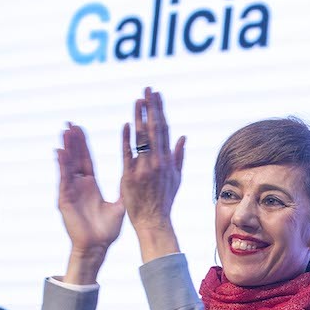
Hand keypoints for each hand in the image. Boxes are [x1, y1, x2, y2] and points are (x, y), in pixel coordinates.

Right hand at [57, 123, 125, 257]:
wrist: (97, 247)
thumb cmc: (107, 231)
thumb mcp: (118, 206)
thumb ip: (123, 191)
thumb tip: (134, 178)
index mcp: (91, 186)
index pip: (86, 160)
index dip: (83, 145)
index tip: (80, 129)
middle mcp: (79, 186)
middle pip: (75, 159)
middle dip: (73, 141)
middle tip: (70, 123)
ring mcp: (70, 192)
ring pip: (68, 166)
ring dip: (67, 148)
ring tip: (65, 131)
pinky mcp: (65, 200)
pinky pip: (63, 179)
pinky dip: (62, 165)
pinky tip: (60, 152)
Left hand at [120, 87, 185, 232]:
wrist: (153, 220)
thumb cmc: (164, 200)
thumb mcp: (176, 177)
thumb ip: (179, 156)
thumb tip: (183, 137)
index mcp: (167, 160)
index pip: (163, 129)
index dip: (159, 110)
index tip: (156, 95)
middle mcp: (157, 161)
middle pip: (153, 129)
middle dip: (151, 108)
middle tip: (147, 89)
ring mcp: (143, 168)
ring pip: (141, 138)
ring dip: (139, 118)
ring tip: (138, 101)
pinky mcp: (129, 176)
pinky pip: (128, 154)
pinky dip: (127, 139)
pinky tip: (126, 125)